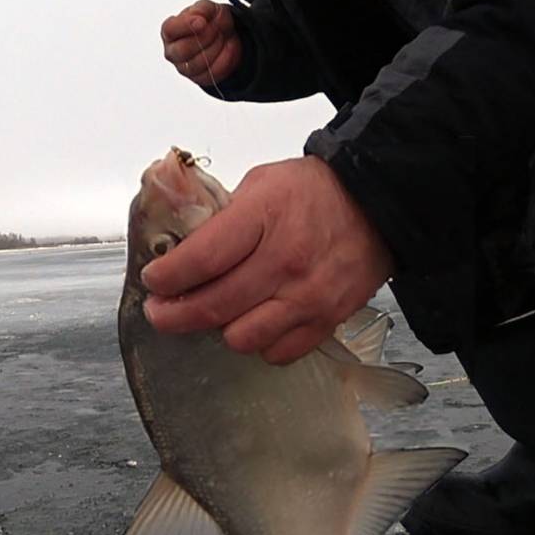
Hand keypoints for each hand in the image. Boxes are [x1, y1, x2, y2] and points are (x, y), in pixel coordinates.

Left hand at [141, 156, 393, 364]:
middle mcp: (285, 260)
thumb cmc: (316, 191)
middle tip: (161, 311)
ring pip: (241, 338)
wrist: (379, 203)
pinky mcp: (327, 319)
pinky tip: (253, 322)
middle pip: (212, 306)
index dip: (167, 277)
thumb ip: (223, 216)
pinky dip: (259, 343)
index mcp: (263, 216)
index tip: (154, 280)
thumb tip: (183, 247)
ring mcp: (308, 295)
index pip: (200, 260)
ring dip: (219, 329)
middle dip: (173, 314)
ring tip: (213, 314)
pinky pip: (278, 352)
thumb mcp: (262, 182)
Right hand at [161, 0, 241, 86]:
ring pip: (199, 63)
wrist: (224, 35)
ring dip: (217, 47)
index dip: (185, 25)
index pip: (169, 30)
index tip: (202, 21)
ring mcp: (184, 68)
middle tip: (217, 28)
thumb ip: (202, 9)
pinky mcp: (199, 79)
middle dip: (205, 37)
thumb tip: (199, 18)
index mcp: (170, 31)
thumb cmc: (209, 21)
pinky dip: (225, 59)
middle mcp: (173, 52)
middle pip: (183, 50)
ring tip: (224, 35)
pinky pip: (212, 74)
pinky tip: (229, 47)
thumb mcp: (208, 8)